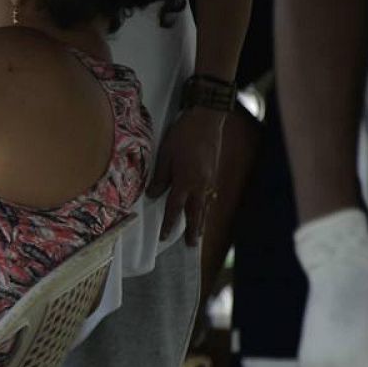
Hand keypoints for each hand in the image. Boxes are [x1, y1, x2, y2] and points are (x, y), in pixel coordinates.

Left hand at [147, 107, 225, 243]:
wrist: (207, 121)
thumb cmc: (183, 136)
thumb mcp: (165, 156)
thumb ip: (159, 178)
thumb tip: (153, 196)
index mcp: (186, 182)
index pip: (175, 208)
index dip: (169, 224)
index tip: (164, 238)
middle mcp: (200, 184)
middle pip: (195, 213)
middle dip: (193, 230)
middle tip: (190, 245)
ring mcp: (210, 179)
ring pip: (205, 205)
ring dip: (201, 220)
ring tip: (199, 233)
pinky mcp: (214, 173)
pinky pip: (210, 195)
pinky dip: (207, 205)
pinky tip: (205, 207)